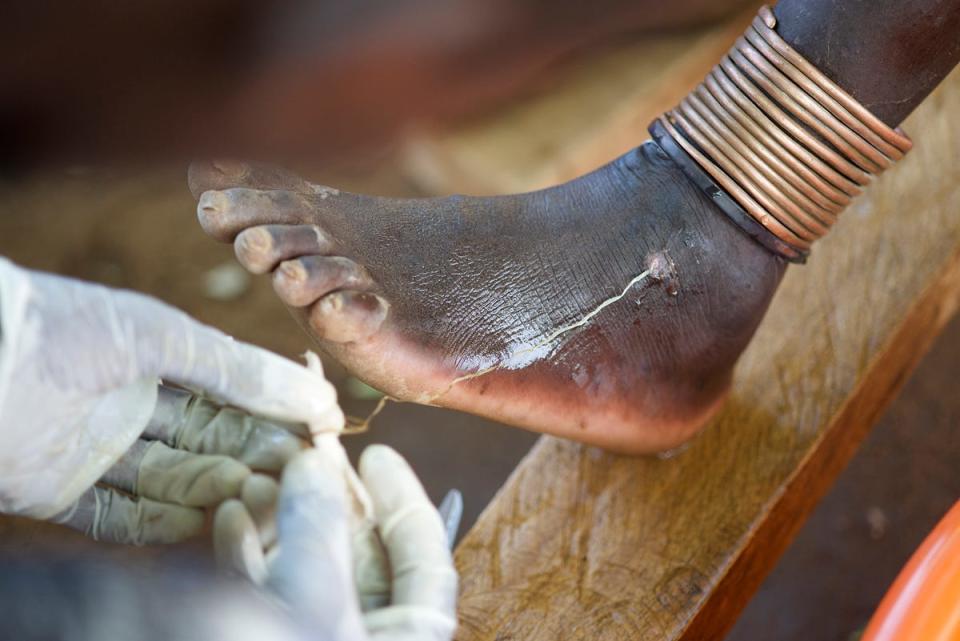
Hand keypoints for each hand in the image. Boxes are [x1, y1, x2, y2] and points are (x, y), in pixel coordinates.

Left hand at [0, 258, 343, 543]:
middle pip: (209, 441)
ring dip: (216, 490)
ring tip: (256, 494)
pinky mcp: (59, 492)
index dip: (278, 410)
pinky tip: (202, 524)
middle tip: (299, 472)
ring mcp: (96, 450)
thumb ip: (238, 368)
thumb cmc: (67, 327)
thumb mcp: (163, 336)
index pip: (233, 393)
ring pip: (174, 481)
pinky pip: (121, 518)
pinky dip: (161, 525)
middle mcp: (131, 405)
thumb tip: (318, 393)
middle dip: (255, 454)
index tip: (326, 428)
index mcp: (156, 358)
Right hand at [214, 445, 458, 640]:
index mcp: (404, 640)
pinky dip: (250, 555)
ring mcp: (311, 640)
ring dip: (283, 522)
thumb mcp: (312, 601)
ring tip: (257, 479)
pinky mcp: (264, 637)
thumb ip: (321, 529)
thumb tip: (317, 465)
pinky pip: (267, 596)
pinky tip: (229, 519)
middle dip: (330, 504)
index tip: (375, 455)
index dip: (404, 500)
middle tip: (302, 456)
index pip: (425, 559)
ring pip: (309, 572)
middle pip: (362, 557)